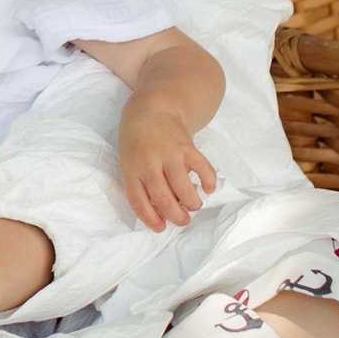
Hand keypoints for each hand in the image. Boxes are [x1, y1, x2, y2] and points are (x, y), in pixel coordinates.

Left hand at [119, 110, 217, 229]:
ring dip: (192, 203)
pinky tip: (208, 188)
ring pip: (183, 188)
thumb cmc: (138, 143)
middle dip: (177, 216)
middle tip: (183, 219)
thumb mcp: (130, 162)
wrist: (151, 110)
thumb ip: (143, 184)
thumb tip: (164, 211)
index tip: (161, 228)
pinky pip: (202, 168)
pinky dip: (209, 181)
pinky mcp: (187, 147)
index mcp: (131, 169)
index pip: (138, 200)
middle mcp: (149, 163)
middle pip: (163, 199)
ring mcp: (169, 154)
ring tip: (194, 205)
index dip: (151, 218)